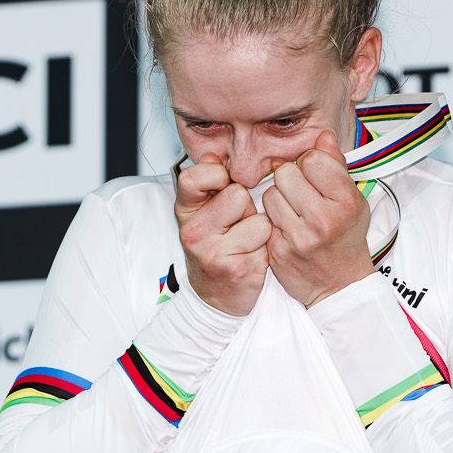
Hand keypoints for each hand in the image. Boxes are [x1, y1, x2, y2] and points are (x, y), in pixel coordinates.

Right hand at [175, 153, 271, 316]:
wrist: (215, 297)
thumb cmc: (215, 248)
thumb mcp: (204, 213)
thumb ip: (209, 182)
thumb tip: (211, 155)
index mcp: (185, 211)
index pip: (195, 176)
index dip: (217, 176)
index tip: (222, 188)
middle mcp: (194, 232)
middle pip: (237, 194)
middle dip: (246, 207)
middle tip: (237, 224)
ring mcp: (213, 252)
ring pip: (258, 219)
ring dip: (260, 229)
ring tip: (246, 241)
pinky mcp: (236, 269)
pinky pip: (267, 241)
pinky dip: (266, 248)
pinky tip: (252, 256)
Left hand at [266, 131, 373, 308]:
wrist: (339, 284)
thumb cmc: (346, 236)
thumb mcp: (352, 199)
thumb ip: (336, 165)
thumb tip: (322, 135)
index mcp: (345, 202)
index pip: (312, 159)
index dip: (310, 163)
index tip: (316, 176)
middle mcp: (323, 220)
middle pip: (285, 172)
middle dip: (291, 178)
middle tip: (301, 193)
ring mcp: (299, 238)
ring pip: (270, 194)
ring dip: (278, 198)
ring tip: (294, 211)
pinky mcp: (279, 251)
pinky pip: (263, 218)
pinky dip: (272, 220)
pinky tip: (286, 227)